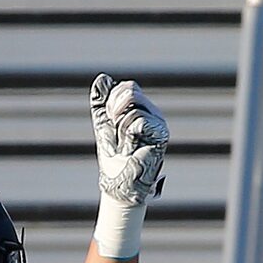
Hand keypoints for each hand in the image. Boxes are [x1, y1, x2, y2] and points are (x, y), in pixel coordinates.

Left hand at [91, 75, 167, 205]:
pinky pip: (138, 121)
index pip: (127, 87)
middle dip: (114, 110)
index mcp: (142, 109)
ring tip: (125, 145)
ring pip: (132, 108)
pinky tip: (131, 149)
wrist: (119, 183)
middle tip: (115, 131)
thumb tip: (101, 79)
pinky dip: (127, 136)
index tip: (109, 118)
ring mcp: (159, 123)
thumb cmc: (114, 159)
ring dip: (119, 130)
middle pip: (131, 91)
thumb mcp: (104, 127)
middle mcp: (153, 113)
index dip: (112, 99)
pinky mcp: (161, 134)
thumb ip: (102, 105)